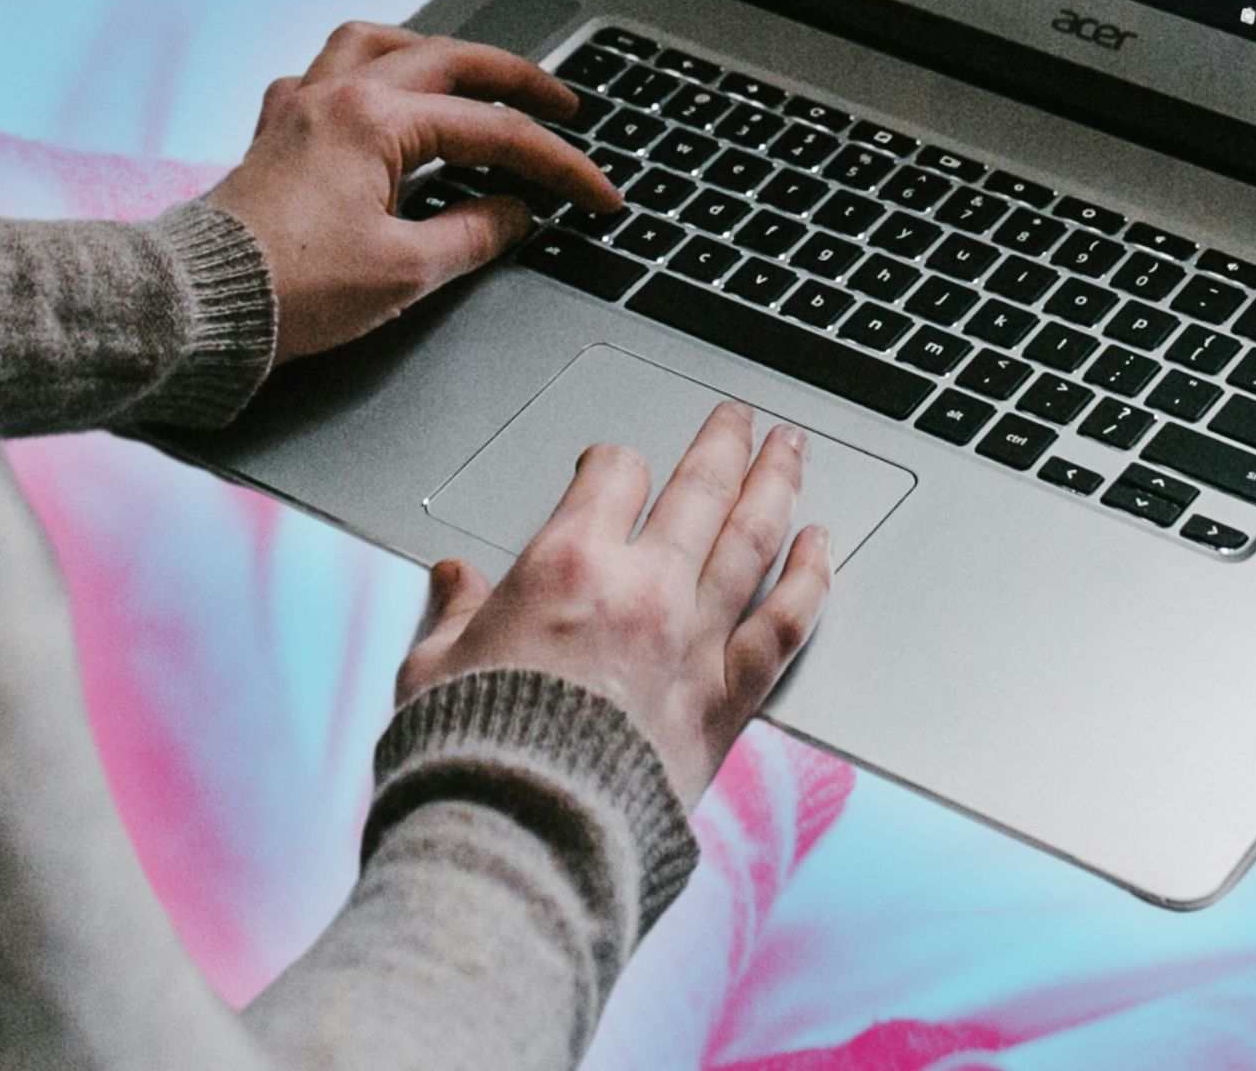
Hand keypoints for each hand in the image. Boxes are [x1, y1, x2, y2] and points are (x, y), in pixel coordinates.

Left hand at [201, 22, 624, 359]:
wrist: (198, 307)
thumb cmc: (289, 291)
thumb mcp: (405, 272)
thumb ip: (474, 232)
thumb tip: (515, 214)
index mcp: (375, 121)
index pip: (492, 132)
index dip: (557, 164)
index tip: (595, 193)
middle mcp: (336, 96)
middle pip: (447, 60)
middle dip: (514, 79)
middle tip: (561, 102)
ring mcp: (300, 108)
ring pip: (377, 43)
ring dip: (432, 52)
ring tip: (468, 74)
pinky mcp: (274, 134)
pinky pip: (324, 73)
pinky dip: (363, 74)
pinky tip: (378, 98)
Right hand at [397, 402, 833, 808]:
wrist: (527, 838)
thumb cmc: (475, 758)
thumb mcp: (433, 669)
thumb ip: (453, 614)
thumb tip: (452, 581)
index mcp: (566, 565)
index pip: (613, 474)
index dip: (614, 460)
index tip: (615, 464)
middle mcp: (641, 588)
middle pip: (699, 487)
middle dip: (721, 443)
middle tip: (738, 418)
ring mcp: (694, 639)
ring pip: (752, 536)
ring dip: (777, 482)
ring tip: (792, 448)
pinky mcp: (728, 698)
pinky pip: (784, 622)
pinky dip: (810, 577)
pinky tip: (822, 546)